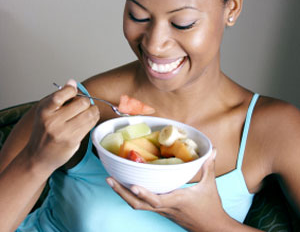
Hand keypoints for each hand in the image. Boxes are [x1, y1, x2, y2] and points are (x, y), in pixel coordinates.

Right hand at [25, 79, 99, 172]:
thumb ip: (59, 96)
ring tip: (90, 111)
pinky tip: (90, 119)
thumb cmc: (43, 131)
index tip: (74, 91)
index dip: (72, 90)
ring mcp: (63, 132)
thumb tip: (72, 82)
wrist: (38, 156)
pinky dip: (93, 119)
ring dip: (93, 111)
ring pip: (89, 114)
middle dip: (86, 101)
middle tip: (85, 104)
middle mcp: (52, 121)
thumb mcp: (45, 111)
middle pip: (81, 103)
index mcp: (44, 110)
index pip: (61, 94)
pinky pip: (90, 125)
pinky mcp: (72, 141)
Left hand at [107, 149, 228, 231]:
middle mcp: (165, 207)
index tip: (132, 185)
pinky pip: (144, 204)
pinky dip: (133, 196)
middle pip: (139, 204)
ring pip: (138, 206)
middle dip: (122, 193)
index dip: (144, 193)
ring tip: (112, 181)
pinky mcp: (162, 211)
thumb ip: (208, 165)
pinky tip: (128, 186)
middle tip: (109, 179)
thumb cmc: (210, 207)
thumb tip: (212, 149)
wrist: (212, 229)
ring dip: (124, 194)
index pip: (157, 199)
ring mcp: (162, 211)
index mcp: (177, 200)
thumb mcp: (210, 185)